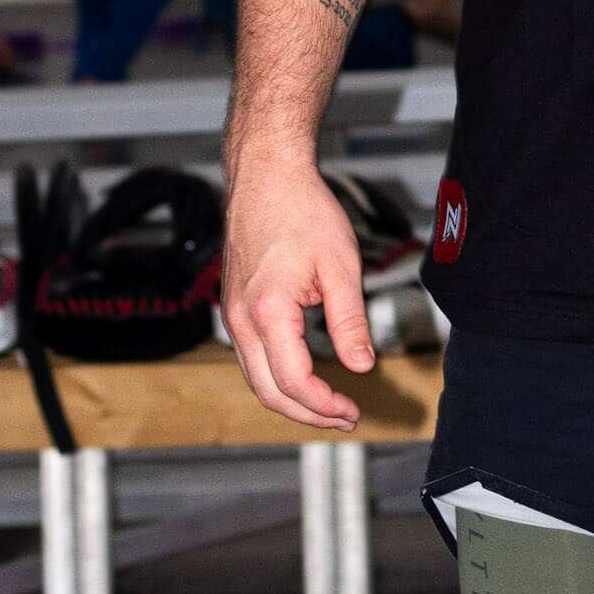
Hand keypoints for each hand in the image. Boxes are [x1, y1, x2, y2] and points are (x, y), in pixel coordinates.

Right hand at [220, 160, 374, 430]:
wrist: (266, 176)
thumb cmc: (304, 211)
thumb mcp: (340, 265)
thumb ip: (349, 321)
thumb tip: (361, 366)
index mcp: (268, 313)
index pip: (294, 382)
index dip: (324, 405)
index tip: (353, 410)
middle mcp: (241, 321)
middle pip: (269, 392)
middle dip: (307, 414)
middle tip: (344, 418)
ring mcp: (232, 315)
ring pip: (256, 378)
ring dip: (291, 399)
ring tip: (329, 404)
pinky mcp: (234, 307)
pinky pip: (251, 357)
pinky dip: (276, 377)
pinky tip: (304, 374)